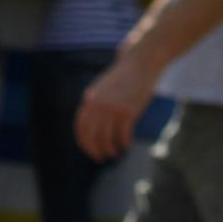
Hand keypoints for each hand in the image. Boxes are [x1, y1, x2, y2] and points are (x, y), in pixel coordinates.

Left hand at [74, 37, 163, 161]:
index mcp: (90, 100)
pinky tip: (126, 145)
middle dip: (95, 150)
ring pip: (107, 138)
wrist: (141, 63)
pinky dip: (124, 142)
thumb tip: (91, 121)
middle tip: (101, 158)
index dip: (84, 143)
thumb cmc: (123, 76)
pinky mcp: (129, 111)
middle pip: (92, 136)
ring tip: (115, 153)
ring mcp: (113, 108)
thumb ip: (94, 102)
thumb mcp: (102, 87)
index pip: (81, 128)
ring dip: (110, 149)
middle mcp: (98, 106)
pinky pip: (123, 134)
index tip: (90, 151)